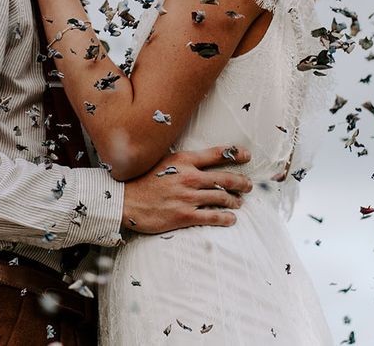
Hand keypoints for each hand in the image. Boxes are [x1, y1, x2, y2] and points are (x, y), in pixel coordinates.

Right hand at [120, 145, 252, 233]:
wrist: (125, 201)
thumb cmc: (142, 180)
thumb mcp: (163, 161)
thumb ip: (182, 161)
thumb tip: (200, 162)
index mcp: (183, 160)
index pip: (216, 154)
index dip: (236, 154)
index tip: (247, 156)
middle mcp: (189, 176)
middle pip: (225, 177)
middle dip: (242, 181)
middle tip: (248, 185)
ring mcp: (187, 197)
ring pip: (221, 197)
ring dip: (235, 201)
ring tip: (239, 202)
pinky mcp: (185, 215)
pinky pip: (212, 216)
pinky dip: (225, 218)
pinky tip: (231, 219)